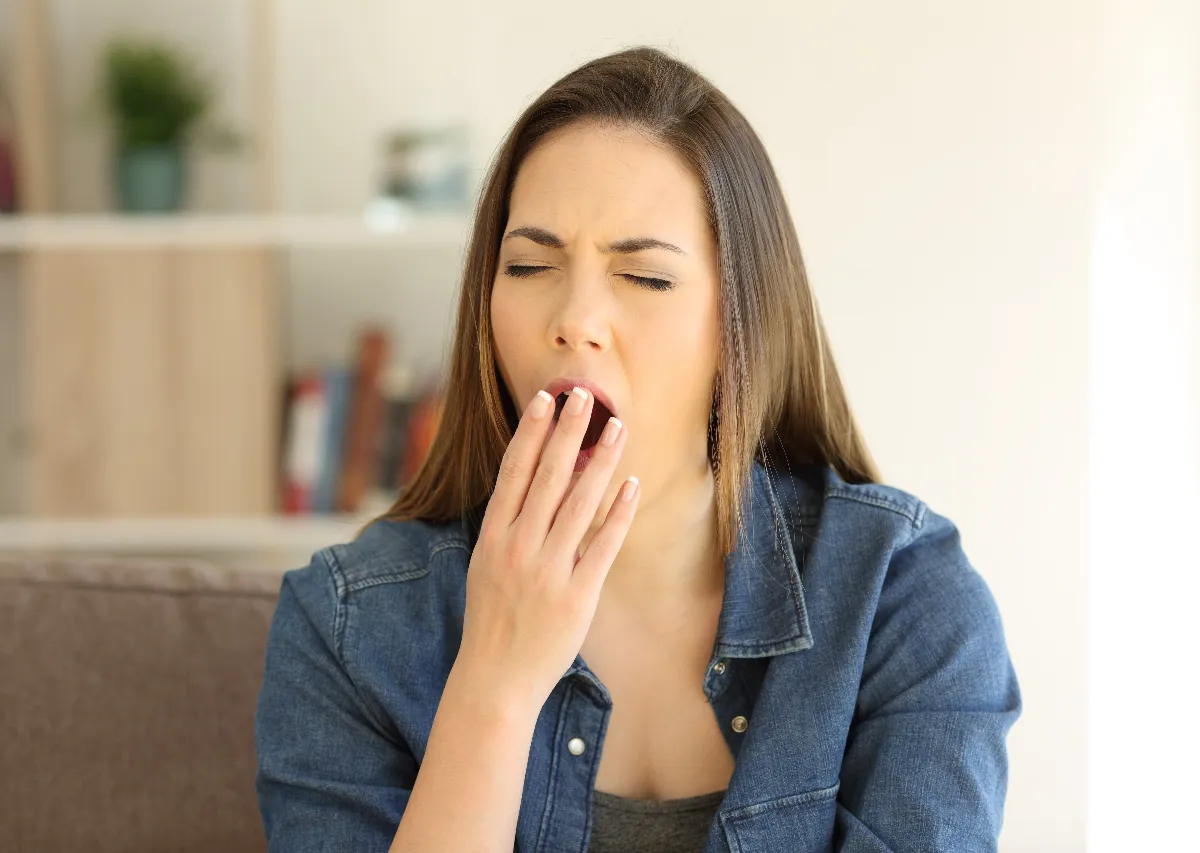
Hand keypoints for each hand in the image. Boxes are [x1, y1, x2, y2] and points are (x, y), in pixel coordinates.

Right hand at [453, 385, 638, 711]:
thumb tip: (529, 481)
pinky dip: (619, 513)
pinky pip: (603, 545)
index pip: (513, 472)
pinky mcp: (577, 595)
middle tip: (586, 396)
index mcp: (492, 537)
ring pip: (580, 503)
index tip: (546, 399)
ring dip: (601, 461)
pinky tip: (632, 485)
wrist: (494, 679)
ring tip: (618, 428)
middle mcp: (518, 547)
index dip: (530, 432)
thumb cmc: (493, 619)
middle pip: (548, 477)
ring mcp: (548, 571)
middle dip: (568, 432)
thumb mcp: (486, 564)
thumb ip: (507, 525)